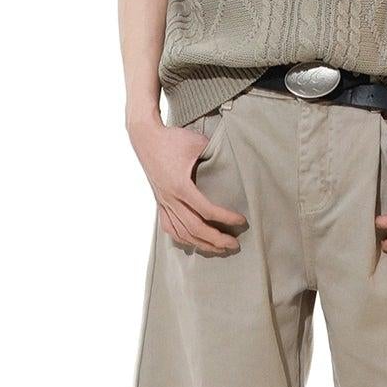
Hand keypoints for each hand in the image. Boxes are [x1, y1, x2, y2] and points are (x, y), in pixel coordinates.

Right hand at [128, 115, 246, 256]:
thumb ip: (215, 156)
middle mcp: (170, 199)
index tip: (241, 221)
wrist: (145, 137)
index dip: (225, 218)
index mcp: (181, 186)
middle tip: (234, 244)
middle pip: (195, 229)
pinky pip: (169, 228)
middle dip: (216, 240)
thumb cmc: (172, 139)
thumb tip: (234, 164)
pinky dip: (183, 239)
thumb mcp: (198, 143)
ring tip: (219, 249)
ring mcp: (163, 203)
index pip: (206, 211)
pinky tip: (195, 243)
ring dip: (202, 244)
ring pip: (182, 233)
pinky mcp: (160, 203)